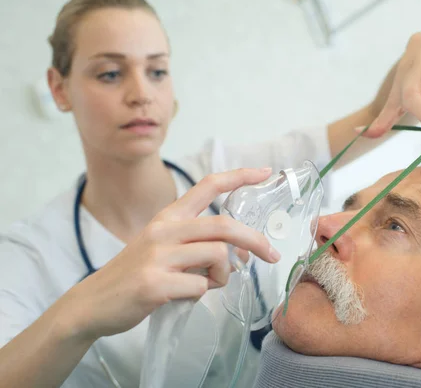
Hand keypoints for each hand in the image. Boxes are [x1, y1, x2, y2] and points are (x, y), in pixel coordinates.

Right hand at [62, 167, 278, 339]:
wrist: (94, 303)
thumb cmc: (138, 274)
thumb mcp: (164, 248)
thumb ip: (199, 244)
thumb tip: (241, 252)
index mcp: (168, 217)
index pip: (207, 185)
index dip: (239, 176)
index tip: (264, 171)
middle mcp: (163, 230)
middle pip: (224, 226)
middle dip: (256, 240)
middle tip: (272, 255)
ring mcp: (157, 256)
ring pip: (218, 256)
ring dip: (224, 275)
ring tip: (209, 284)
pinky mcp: (154, 283)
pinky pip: (199, 287)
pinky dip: (201, 294)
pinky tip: (184, 296)